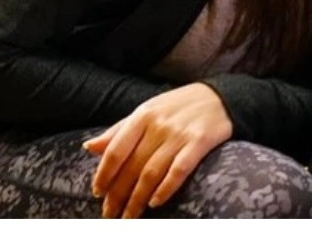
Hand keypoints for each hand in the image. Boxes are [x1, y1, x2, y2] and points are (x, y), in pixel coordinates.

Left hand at [82, 82, 232, 218]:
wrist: (222, 96)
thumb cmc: (179, 106)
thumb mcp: (148, 110)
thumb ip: (120, 130)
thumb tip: (89, 147)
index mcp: (143, 115)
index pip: (116, 150)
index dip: (104, 174)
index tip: (97, 193)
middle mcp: (159, 124)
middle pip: (132, 166)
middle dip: (119, 194)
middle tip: (111, 214)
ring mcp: (180, 134)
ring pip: (152, 173)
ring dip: (138, 199)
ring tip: (130, 216)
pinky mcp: (200, 142)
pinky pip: (179, 170)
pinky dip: (166, 188)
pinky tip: (156, 202)